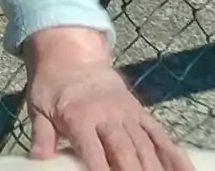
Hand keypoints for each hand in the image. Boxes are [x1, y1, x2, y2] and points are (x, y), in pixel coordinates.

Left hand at [24, 26, 188, 170]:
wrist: (72, 55)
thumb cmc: (52, 86)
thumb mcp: (38, 107)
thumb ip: (42, 135)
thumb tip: (38, 160)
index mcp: (79, 117)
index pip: (92, 151)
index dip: (101, 170)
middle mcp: (107, 116)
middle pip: (124, 151)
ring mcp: (128, 114)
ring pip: (146, 146)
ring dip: (156, 168)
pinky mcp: (141, 113)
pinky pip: (161, 136)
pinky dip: (175, 155)